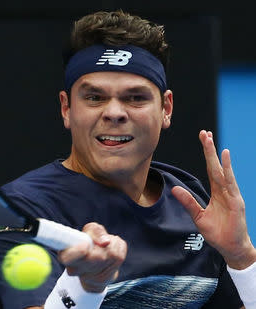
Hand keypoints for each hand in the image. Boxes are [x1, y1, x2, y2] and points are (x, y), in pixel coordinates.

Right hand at [58, 222, 126, 292]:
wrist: (94, 262)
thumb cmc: (88, 242)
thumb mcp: (89, 230)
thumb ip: (95, 231)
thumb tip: (105, 242)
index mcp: (65, 256)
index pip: (69, 258)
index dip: (79, 251)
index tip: (86, 245)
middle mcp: (75, 270)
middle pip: (98, 257)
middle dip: (103, 245)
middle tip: (99, 243)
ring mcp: (90, 278)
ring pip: (112, 256)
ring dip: (112, 244)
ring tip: (106, 243)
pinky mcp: (104, 280)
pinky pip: (120, 257)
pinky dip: (119, 248)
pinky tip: (112, 248)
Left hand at [172, 130, 255, 268]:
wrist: (232, 248)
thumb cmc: (218, 233)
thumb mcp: (198, 216)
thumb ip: (188, 202)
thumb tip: (174, 189)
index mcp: (218, 192)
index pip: (211, 169)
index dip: (207, 155)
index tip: (203, 139)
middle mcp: (225, 190)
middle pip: (216, 166)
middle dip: (210, 149)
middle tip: (204, 133)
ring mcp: (232, 195)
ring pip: (222, 171)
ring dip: (216, 155)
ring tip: (210, 140)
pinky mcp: (236, 202)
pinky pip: (230, 183)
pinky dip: (227, 170)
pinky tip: (224, 158)